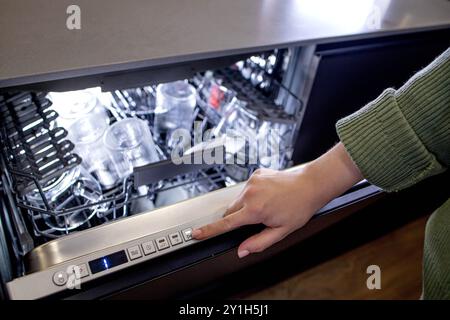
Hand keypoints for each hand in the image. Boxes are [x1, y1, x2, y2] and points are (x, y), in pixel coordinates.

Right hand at [192, 143, 362, 257]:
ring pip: (237, 199)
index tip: (196, 233)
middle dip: (237, 218)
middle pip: (230, 211)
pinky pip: (246, 189)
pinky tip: (267, 195)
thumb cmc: (299, 207)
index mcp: (255, 210)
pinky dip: (251, 195)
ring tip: (266, 206)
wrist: (310, 184)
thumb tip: (242, 250)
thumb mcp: (281, 231)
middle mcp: (250, 193)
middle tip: (256, 220)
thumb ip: (259, 242)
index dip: (209, 231)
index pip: (226, 224)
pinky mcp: (255, 174)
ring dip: (244, 206)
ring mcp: (252, 182)